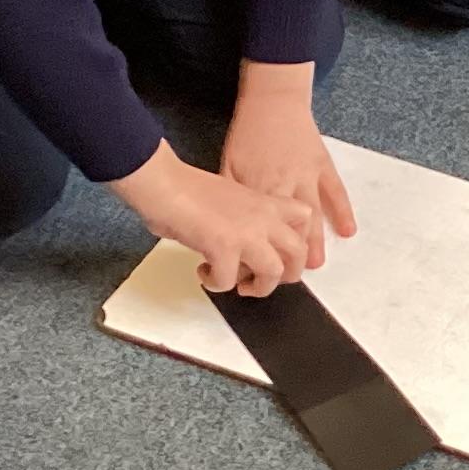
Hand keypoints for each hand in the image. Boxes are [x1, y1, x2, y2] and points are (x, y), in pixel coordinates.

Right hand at [110, 143, 317, 295]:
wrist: (164, 182)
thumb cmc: (184, 187)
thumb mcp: (229, 198)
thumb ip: (242, 219)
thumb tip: (236, 244)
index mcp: (264, 202)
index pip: (305, 218)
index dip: (296, 240)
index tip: (278, 251)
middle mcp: (262, 217)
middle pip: (300, 253)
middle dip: (286, 274)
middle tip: (264, 279)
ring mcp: (246, 232)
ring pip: (275, 272)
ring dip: (258, 287)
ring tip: (238, 286)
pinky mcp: (224, 247)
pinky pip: (229, 281)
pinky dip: (216, 284)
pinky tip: (204, 274)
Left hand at [222, 68, 354, 275]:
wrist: (274, 100)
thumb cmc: (249, 131)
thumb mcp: (229, 163)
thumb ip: (233, 195)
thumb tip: (226, 225)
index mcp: (258, 187)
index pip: (258, 230)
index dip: (255, 252)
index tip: (251, 270)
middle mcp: (284, 186)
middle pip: (287, 230)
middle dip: (286, 257)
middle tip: (285, 278)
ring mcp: (307, 177)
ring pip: (311, 217)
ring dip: (313, 243)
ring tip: (314, 265)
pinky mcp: (322, 166)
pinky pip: (336, 192)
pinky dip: (343, 212)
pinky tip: (347, 231)